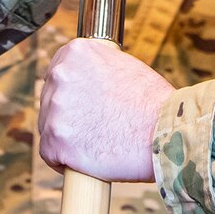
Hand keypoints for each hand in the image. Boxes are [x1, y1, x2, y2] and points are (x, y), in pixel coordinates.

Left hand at [38, 39, 171, 182]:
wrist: (165, 132)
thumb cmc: (152, 103)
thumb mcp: (123, 65)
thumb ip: (96, 68)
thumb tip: (86, 79)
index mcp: (76, 52)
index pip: (58, 73)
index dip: (71, 92)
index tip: (83, 105)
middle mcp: (60, 75)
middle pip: (50, 100)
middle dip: (68, 114)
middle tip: (94, 126)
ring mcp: (55, 109)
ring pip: (49, 127)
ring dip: (67, 137)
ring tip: (96, 142)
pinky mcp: (55, 141)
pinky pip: (50, 154)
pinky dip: (63, 160)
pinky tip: (85, 160)